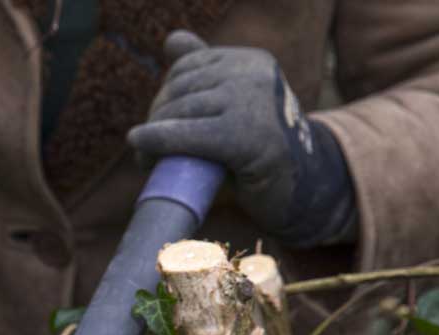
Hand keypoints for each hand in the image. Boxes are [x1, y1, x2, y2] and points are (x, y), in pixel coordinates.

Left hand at [128, 31, 356, 247]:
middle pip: (180, 89)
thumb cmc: (256, 150)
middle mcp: (254, 74)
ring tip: (145, 160)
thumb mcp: (229, 106)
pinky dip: (159, 144)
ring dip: (152, 139)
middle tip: (144, 148)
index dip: (164, 96)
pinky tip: (141, 153)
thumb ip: (204, 74)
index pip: (187, 66)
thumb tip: (172, 40)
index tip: (154, 123)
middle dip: (156, 119)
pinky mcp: (247, 137)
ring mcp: (253, 102)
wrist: (297, 189)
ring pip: (180, 112)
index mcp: (251, 61)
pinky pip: (189, 135)